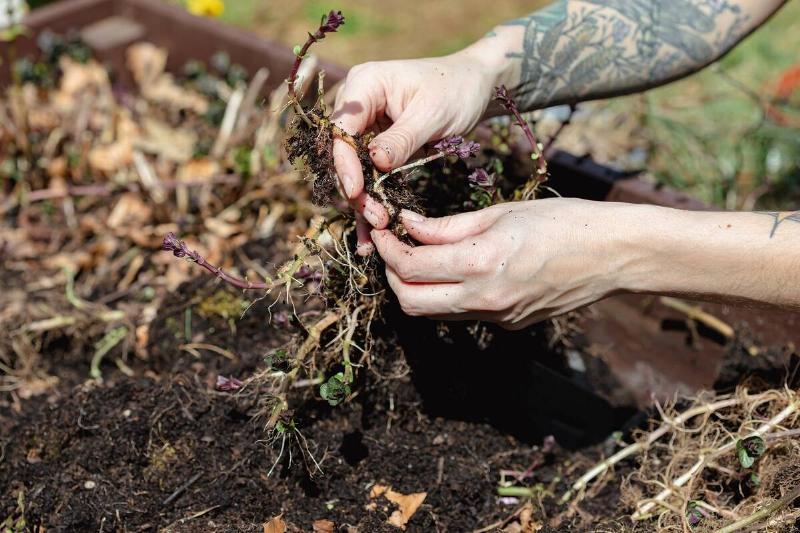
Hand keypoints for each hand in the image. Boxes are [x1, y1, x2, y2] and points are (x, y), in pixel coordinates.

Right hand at [331, 43, 509, 254]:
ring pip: (353, 171)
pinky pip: (368, 175)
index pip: (341, 129)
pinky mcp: (375, 145)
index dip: (345, 163)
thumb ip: (402, 139)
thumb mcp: (432, 114)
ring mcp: (364, 126)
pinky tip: (373, 231)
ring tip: (375, 235)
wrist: (473, 85)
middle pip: (342, 154)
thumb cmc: (456, 89)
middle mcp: (356, 105)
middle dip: (356, 190)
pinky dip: (372, 200)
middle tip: (378, 220)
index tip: (357, 192)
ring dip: (362, 203)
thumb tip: (375, 163)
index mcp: (363, 85)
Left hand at [370, 199, 632, 328]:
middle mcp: (484, 298)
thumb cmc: (564, 222)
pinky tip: (455, 269)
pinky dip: (446, 294)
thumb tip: (409, 225)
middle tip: (392, 248)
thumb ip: (448, 226)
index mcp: (480, 263)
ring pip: (433, 313)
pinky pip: (462, 313)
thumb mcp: (501, 213)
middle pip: (411, 303)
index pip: (411, 266)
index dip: (387, 248)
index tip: (383, 231)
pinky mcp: (508, 324)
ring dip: (416, 288)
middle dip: (392, 276)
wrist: (613, 255)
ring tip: (419, 257)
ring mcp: (496, 317)